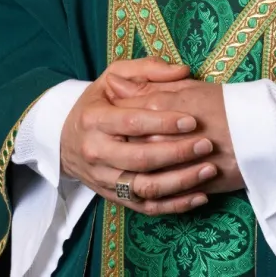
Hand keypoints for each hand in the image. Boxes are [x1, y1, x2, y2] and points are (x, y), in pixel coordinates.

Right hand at [60, 58, 218, 214]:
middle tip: (206, 144)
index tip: (192, 121)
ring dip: (180, 182)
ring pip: (144, 188)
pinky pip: (146, 207)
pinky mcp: (114, 198)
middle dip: (177, 153)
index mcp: (95, 119)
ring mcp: (104, 179)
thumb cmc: (98, 102)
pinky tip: (199, 196)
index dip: (163, 123)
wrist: (66, 141)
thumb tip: (183, 70)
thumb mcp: (114, 76)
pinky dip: (174, 205)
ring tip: (209, 170)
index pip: (132, 122)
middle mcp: (97, 152)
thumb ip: (147, 69)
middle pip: (140, 159)